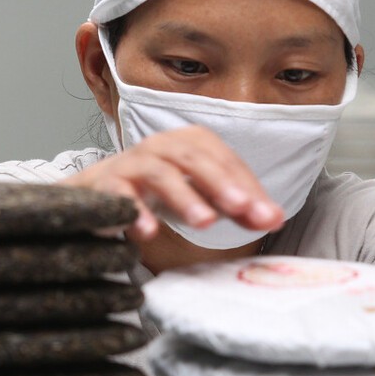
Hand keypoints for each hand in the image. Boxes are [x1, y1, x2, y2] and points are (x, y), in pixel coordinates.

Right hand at [61, 125, 284, 241]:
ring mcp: (132, 163)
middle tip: (241, 209)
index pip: (225, 160)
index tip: (267, 216)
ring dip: (184, 196)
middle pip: (194, 158)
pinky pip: (120, 194)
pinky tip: (148, 232)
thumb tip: (274, 219)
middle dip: (220, 183)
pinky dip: (134, 211)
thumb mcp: (202, 197)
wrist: (100, 192)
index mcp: (189, 143)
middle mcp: (161, 146)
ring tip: (204, 223)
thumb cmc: (158, 191)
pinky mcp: (107, 185)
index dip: (248, 186)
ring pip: (160, 172)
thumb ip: (237, 208)